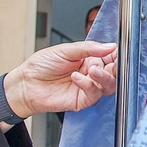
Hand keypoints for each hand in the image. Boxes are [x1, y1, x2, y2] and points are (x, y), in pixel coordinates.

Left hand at [2, 41, 117, 117]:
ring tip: (93, 70)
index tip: (120, 50)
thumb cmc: (41, 65)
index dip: (118, 54)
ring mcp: (89, 87)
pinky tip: (77, 78)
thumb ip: (89, 48)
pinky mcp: (83, 100)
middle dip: (117, 67)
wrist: (26, 84)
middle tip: (115, 63)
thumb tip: (110, 46)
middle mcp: (92, 73)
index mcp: (90, 58)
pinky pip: (94, 94)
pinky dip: (88, 85)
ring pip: (109, 85)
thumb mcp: (65, 50)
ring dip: (104, 77)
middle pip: (115, 72)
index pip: (111, 56)